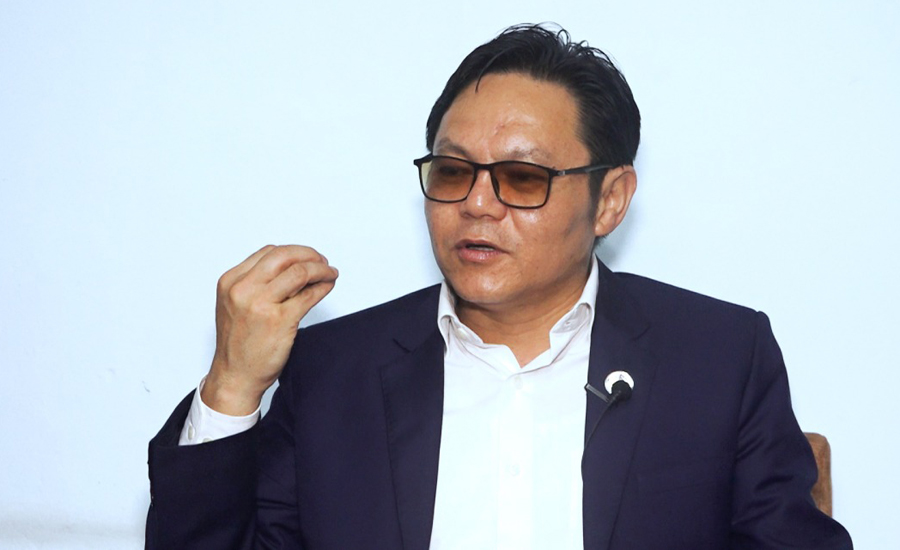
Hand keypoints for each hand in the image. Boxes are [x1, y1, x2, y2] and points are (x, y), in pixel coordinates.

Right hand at [201, 245, 338, 414]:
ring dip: (320, 269)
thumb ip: (257, 284)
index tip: (307, 257)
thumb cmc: (238, 345)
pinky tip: (327, 287)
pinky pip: (309, 295)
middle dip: (309, 255)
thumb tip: (293, 267)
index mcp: (231, 282)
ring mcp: (260, 305)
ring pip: (299, 272)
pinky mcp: (279, 321)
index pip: (268, 252)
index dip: (294, 252)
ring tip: (329, 274)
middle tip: (322, 262)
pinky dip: (323, 287)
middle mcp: (243, 290)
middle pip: (284, 256)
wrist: (235, 377)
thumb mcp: (236, 305)